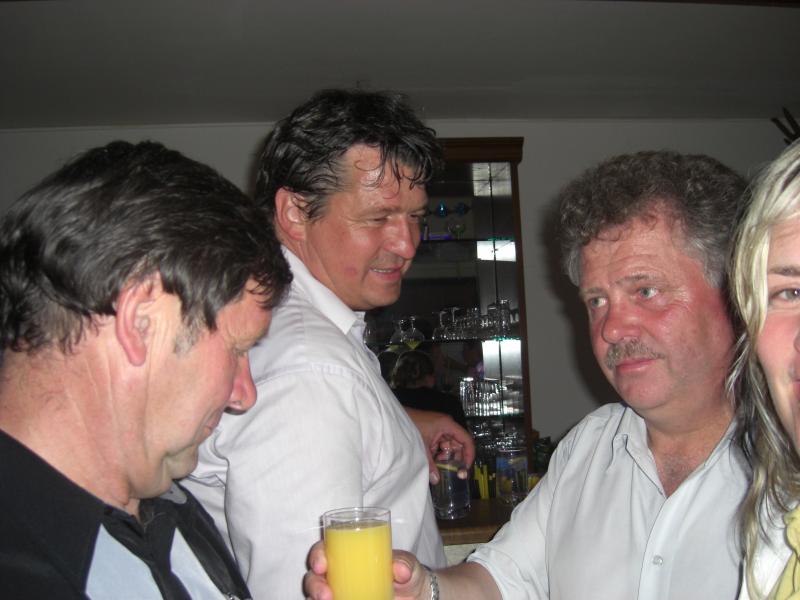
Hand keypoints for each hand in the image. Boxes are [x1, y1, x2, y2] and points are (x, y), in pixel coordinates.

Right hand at [304, 541, 429, 599]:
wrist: (414, 595)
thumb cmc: (406, 572)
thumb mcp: (407, 564)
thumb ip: (404, 563)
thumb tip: (400, 570)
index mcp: (348, 553)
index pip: (323, 550)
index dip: (317, 556)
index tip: (322, 566)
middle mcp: (338, 573)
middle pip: (315, 576)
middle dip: (315, 585)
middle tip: (326, 596)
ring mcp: (339, 592)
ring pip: (316, 595)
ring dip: (317, 599)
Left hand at [404, 408, 474, 483]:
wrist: (394, 417)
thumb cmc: (410, 425)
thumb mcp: (422, 446)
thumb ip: (430, 464)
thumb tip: (436, 480)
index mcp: (448, 425)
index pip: (466, 440)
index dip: (469, 455)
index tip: (466, 468)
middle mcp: (447, 426)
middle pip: (459, 444)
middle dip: (456, 458)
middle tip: (454, 472)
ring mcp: (440, 429)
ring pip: (450, 446)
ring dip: (446, 457)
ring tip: (440, 467)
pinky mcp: (433, 432)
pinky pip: (442, 445)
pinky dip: (439, 454)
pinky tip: (434, 461)